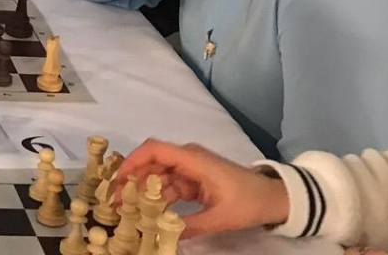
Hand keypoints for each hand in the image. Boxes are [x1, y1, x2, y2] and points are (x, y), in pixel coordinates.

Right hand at [114, 139, 288, 237]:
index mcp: (193, 159)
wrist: (272, 198)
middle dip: (132, 179)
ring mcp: (191, 170)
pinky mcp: (194, 182)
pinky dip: (158, 198)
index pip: (155, 150)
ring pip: (159, 177)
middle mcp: (188, 159)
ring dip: (143, 191)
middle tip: (114, 200)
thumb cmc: (248, 200)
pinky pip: (169, 187)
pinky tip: (148, 213)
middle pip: (152, 163)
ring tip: (127, 209)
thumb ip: (191, 227)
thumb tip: (164, 238)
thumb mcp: (220, 217)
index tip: (117, 180)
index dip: (133, 161)